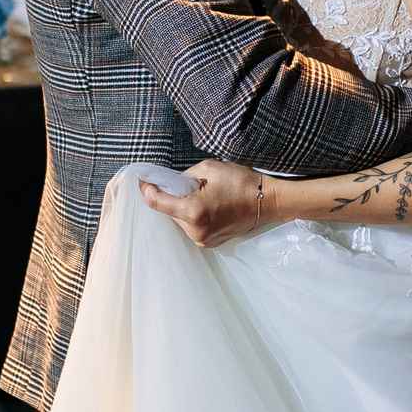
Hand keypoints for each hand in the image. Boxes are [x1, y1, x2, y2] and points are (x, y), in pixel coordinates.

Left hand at [139, 159, 269, 247]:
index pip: (157, 203)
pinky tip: (206, 205)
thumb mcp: (209, 168)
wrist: (268, 202)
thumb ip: (184, 177)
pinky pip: (190, 227)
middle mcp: (195, 231)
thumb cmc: (241, 182)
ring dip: (181, 207)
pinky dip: (191, 216)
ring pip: (179, 221)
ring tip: (200, 195)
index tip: (142, 181)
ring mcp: (202, 240)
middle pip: (168, 212)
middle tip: (183, 184)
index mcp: (193, 211)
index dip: (147, 190)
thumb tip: (170, 184)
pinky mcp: (210, 243)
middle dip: (170, 197)